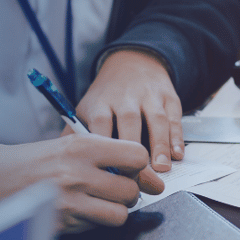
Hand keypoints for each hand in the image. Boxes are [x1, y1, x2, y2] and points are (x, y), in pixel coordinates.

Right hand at [0, 134, 163, 232]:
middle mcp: (77, 173)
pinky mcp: (62, 224)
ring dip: (115, 210)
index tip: (132, 169)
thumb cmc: (41, 160)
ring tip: (100, 201)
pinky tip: (80, 210)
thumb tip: (153, 179)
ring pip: (120, 214)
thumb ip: (113, 157)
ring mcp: (69, 201)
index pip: (137, 156)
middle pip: (131, 190)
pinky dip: (94, 221)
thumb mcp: (74, 145)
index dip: (139, 166)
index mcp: (82, 147)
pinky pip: (97, 227)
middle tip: (113, 188)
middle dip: (127, 192)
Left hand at [77, 48, 184, 171]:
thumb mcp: (87, 108)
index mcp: (101, 103)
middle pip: (130, 124)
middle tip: (137, 176)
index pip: (102, 126)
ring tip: (161, 169)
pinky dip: (177, 138)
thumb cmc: (108, 96)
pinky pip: (174, 119)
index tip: (109, 173)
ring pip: (156, 121)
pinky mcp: (169, 98)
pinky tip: (177, 154)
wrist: (133, 62)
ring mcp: (150, 97)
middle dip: (134, 151)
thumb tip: (62, 161)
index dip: (107, 149)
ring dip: (160, 146)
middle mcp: (125, 98)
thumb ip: (74, 133)